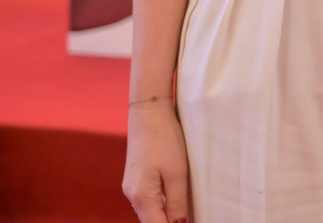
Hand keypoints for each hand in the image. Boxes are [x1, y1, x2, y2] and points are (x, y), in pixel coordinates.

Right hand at [123, 100, 190, 222]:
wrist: (148, 111)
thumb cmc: (164, 139)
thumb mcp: (177, 173)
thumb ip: (177, 202)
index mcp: (141, 197)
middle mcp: (132, 195)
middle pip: (151, 221)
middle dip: (169, 222)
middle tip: (190, 218)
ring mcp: (132, 186)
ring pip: (149, 211)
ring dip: (165, 215)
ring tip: (186, 213)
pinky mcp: (135, 176)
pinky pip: (148, 199)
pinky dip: (160, 204)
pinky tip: (174, 200)